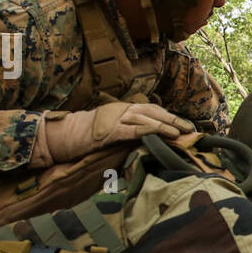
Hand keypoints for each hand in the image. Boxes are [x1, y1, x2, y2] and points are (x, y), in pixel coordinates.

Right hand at [31, 102, 194, 166]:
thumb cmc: (85, 138)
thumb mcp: (110, 133)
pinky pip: (132, 129)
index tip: (185, 125)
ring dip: (165, 125)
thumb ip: (127, 134)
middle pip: (153, 111)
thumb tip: (148, 142)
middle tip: (190, 129)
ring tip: (181, 132)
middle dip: (173, 119)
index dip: (169, 117)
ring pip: (146, 118)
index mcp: (122, 110)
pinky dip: (148, 130)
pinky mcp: (108, 129)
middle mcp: (121, 110)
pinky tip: (161, 133)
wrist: (61, 136)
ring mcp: (115, 118)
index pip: (151, 110)